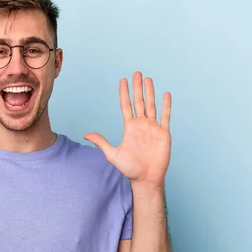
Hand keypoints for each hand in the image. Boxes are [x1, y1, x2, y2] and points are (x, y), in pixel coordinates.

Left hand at [84, 71, 171, 187]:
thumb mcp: (112, 154)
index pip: (126, 106)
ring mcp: (153, 128)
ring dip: (150, 92)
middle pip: (139, 101)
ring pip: (152, 105)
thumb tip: (86, 134)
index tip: (123, 80)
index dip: (124, 93)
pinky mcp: (163, 133)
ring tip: (149, 79)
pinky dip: (166, 106)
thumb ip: (101, 142)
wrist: (146, 178)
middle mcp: (141, 125)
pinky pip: (165, 116)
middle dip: (138, 87)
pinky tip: (166, 94)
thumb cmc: (129, 169)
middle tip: (137, 73)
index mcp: (129, 127)